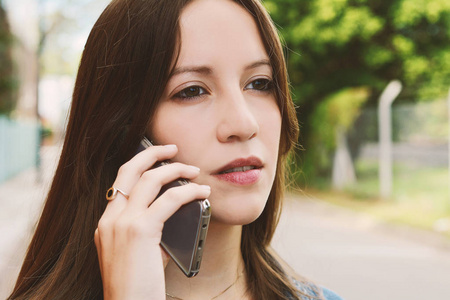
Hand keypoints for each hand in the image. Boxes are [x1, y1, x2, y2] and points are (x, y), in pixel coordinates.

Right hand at [94, 144, 210, 299]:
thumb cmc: (139, 286)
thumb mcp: (141, 252)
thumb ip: (152, 228)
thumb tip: (178, 208)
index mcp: (105, 224)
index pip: (121, 182)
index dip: (139, 165)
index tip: (157, 159)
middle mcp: (110, 219)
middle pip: (129, 170)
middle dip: (152, 153)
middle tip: (172, 148)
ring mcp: (122, 223)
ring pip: (150, 179)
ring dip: (175, 169)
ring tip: (193, 170)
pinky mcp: (140, 231)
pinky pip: (170, 200)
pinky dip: (189, 192)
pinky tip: (201, 191)